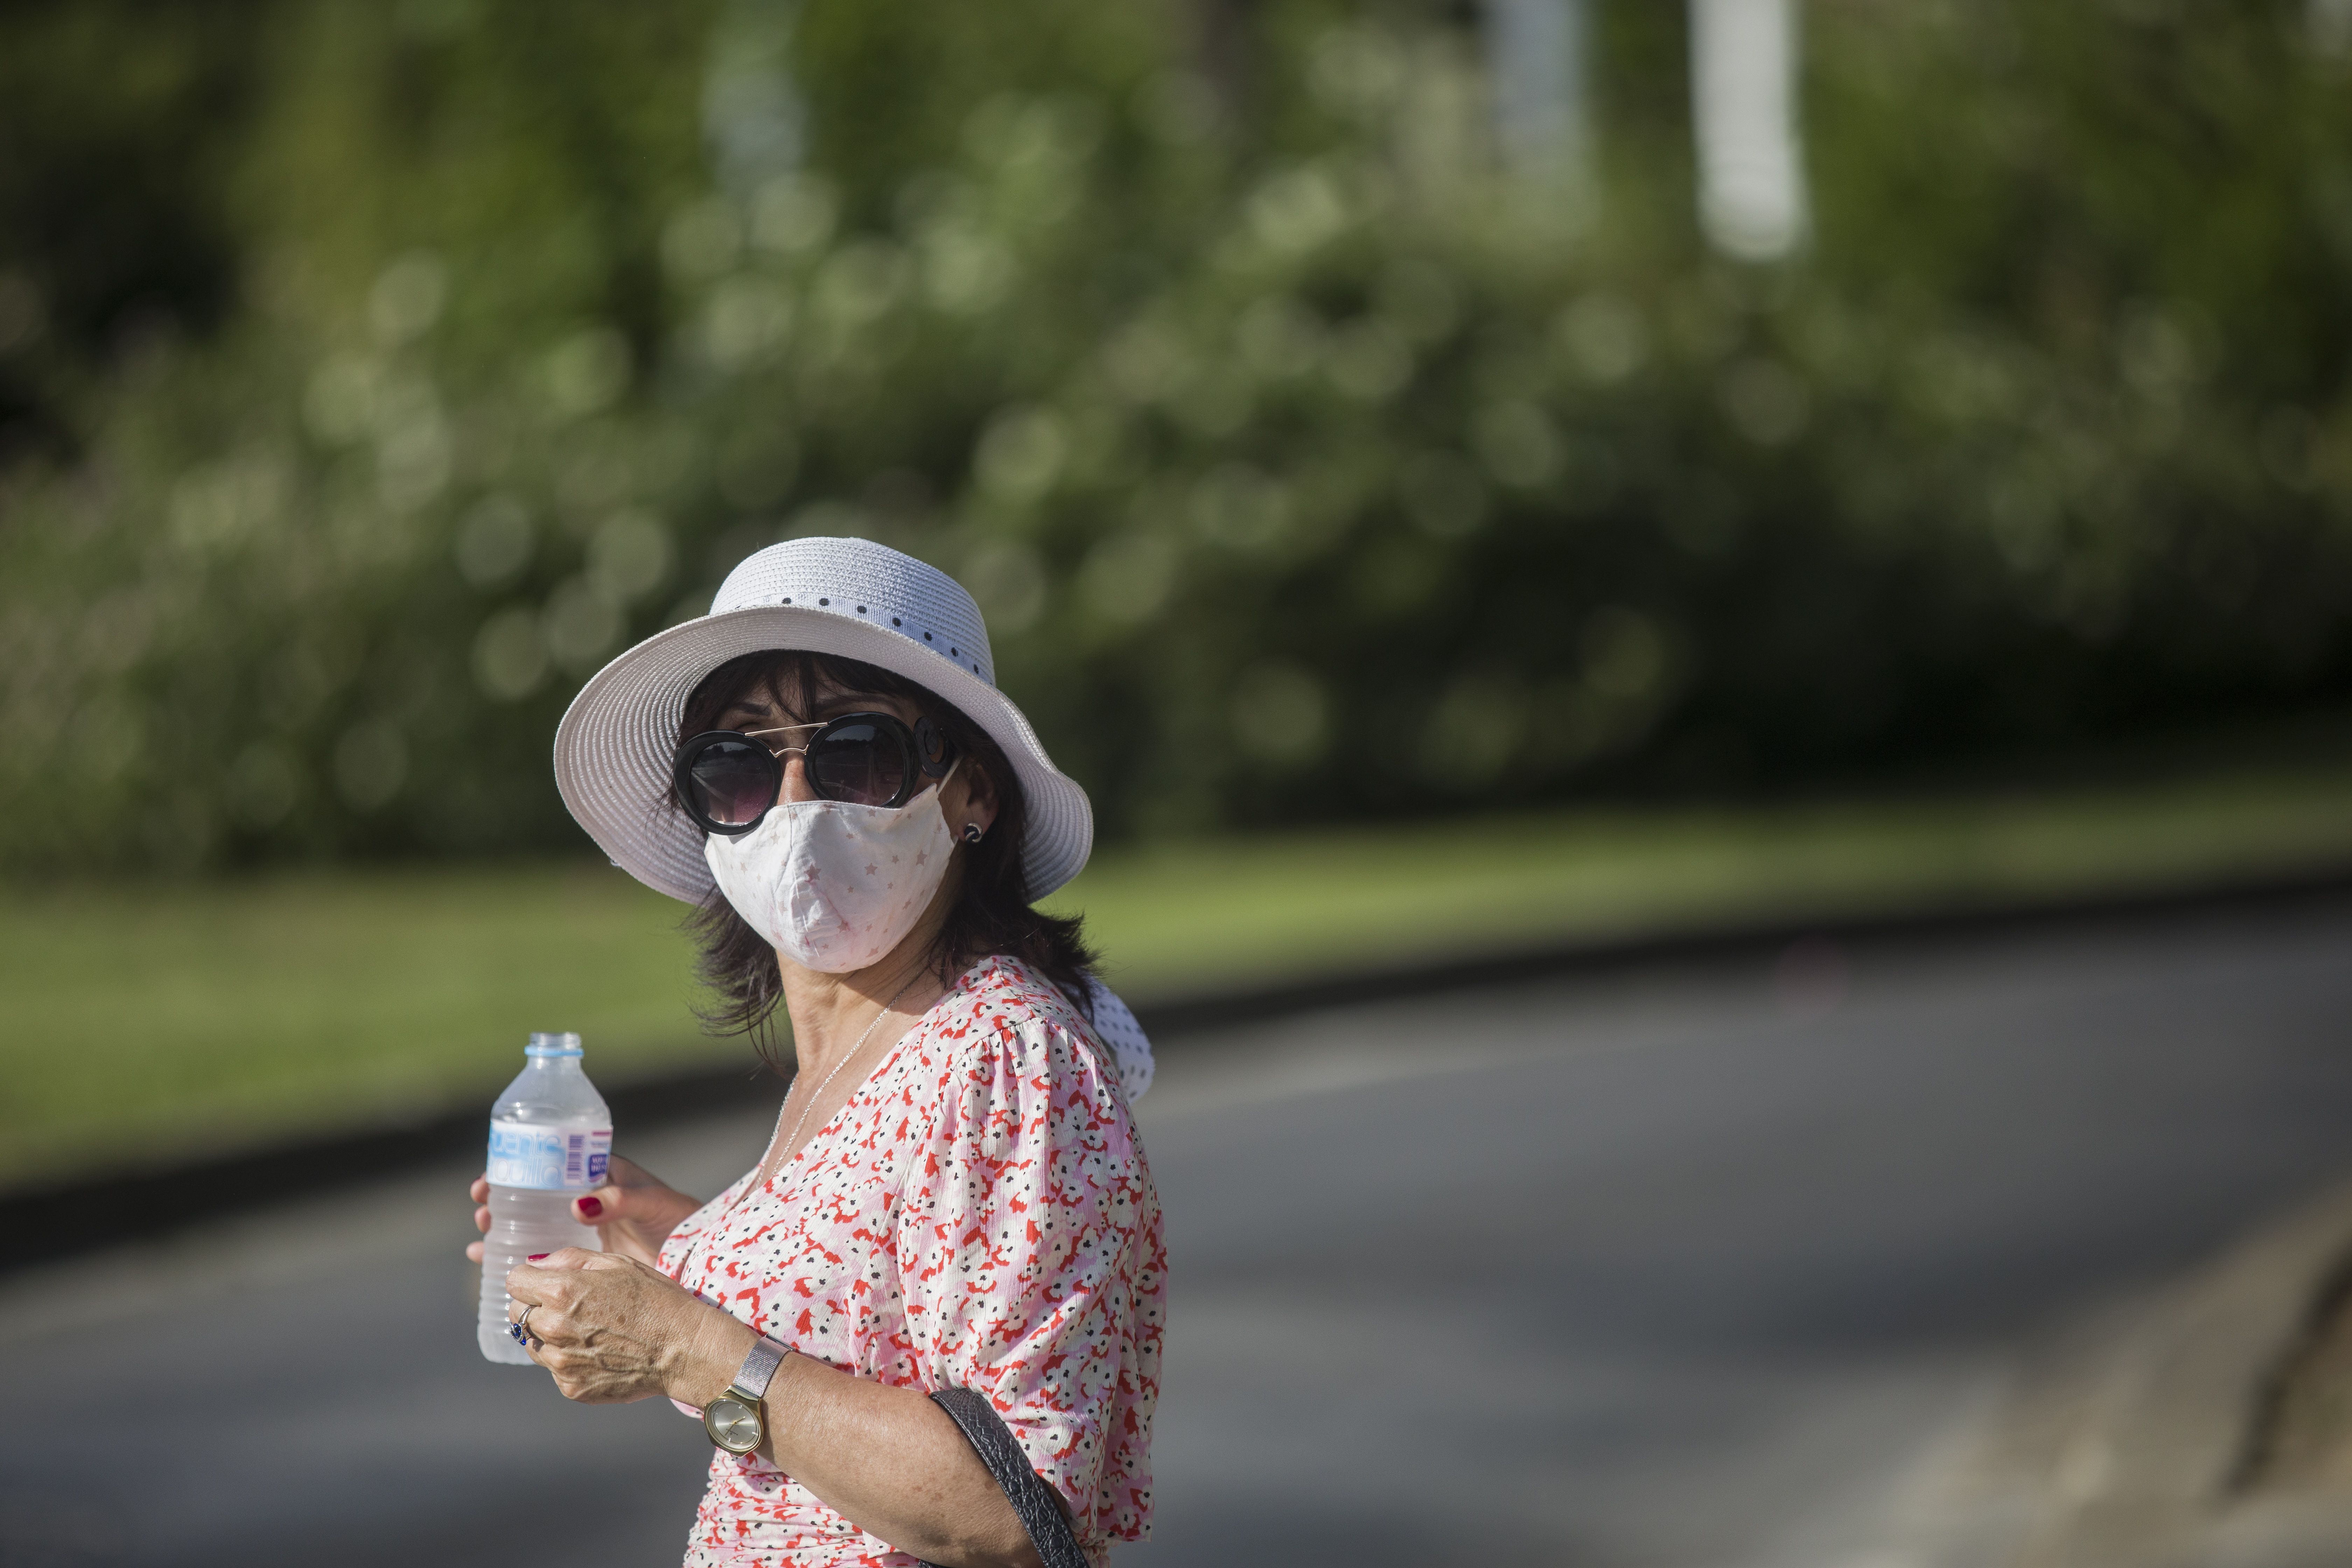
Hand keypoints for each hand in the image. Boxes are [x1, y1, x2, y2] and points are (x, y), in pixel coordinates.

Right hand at [465, 1155, 702, 1265]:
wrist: (692, 1254)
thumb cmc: (675, 1217)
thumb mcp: (649, 1201)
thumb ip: (619, 1200)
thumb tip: (578, 1206)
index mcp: (595, 1175)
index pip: (547, 1165)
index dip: (514, 1170)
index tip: (488, 1180)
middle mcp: (581, 1200)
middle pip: (530, 1196)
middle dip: (501, 1201)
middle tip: (481, 1211)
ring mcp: (578, 1228)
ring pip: (530, 1224)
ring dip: (502, 1229)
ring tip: (480, 1238)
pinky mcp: (580, 1256)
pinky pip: (541, 1254)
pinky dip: (515, 1256)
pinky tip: (490, 1263)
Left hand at [505, 1248, 749, 1405]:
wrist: (684, 1348)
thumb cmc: (656, 1300)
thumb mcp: (617, 1262)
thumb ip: (569, 1258)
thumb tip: (536, 1263)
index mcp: (562, 1291)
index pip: (514, 1281)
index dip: (531, 1278)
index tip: (546, 1281)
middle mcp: (554, 1328)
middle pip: (517, 1313)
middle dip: (537, 1305)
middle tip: (571, 1306)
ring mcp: (560, 1363)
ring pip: (533, 1343)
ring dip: (550, 1334)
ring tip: (589, 1330)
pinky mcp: (570, 1387)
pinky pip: (554, 1369)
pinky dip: (569, 1359)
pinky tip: (599, 1352)